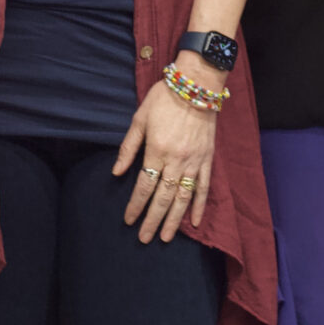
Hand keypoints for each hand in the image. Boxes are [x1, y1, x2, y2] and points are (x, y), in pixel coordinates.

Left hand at [113, 75, 218, 243]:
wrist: (196, 86)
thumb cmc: (163, 99)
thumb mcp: (139, 119)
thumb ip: (128, 148)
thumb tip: (116, 173)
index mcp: (157, 151)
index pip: (144, 186)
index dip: (135, 205)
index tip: (129, 220)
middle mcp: (176, 161)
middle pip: (162, 198)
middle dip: (152, 220)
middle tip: (144, 238)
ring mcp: (194, 162)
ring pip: (183, 198)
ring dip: (173, 220)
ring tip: (165, 237)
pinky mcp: (207, 160)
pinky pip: (204, 188)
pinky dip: (199, 206)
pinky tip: (195, 222)